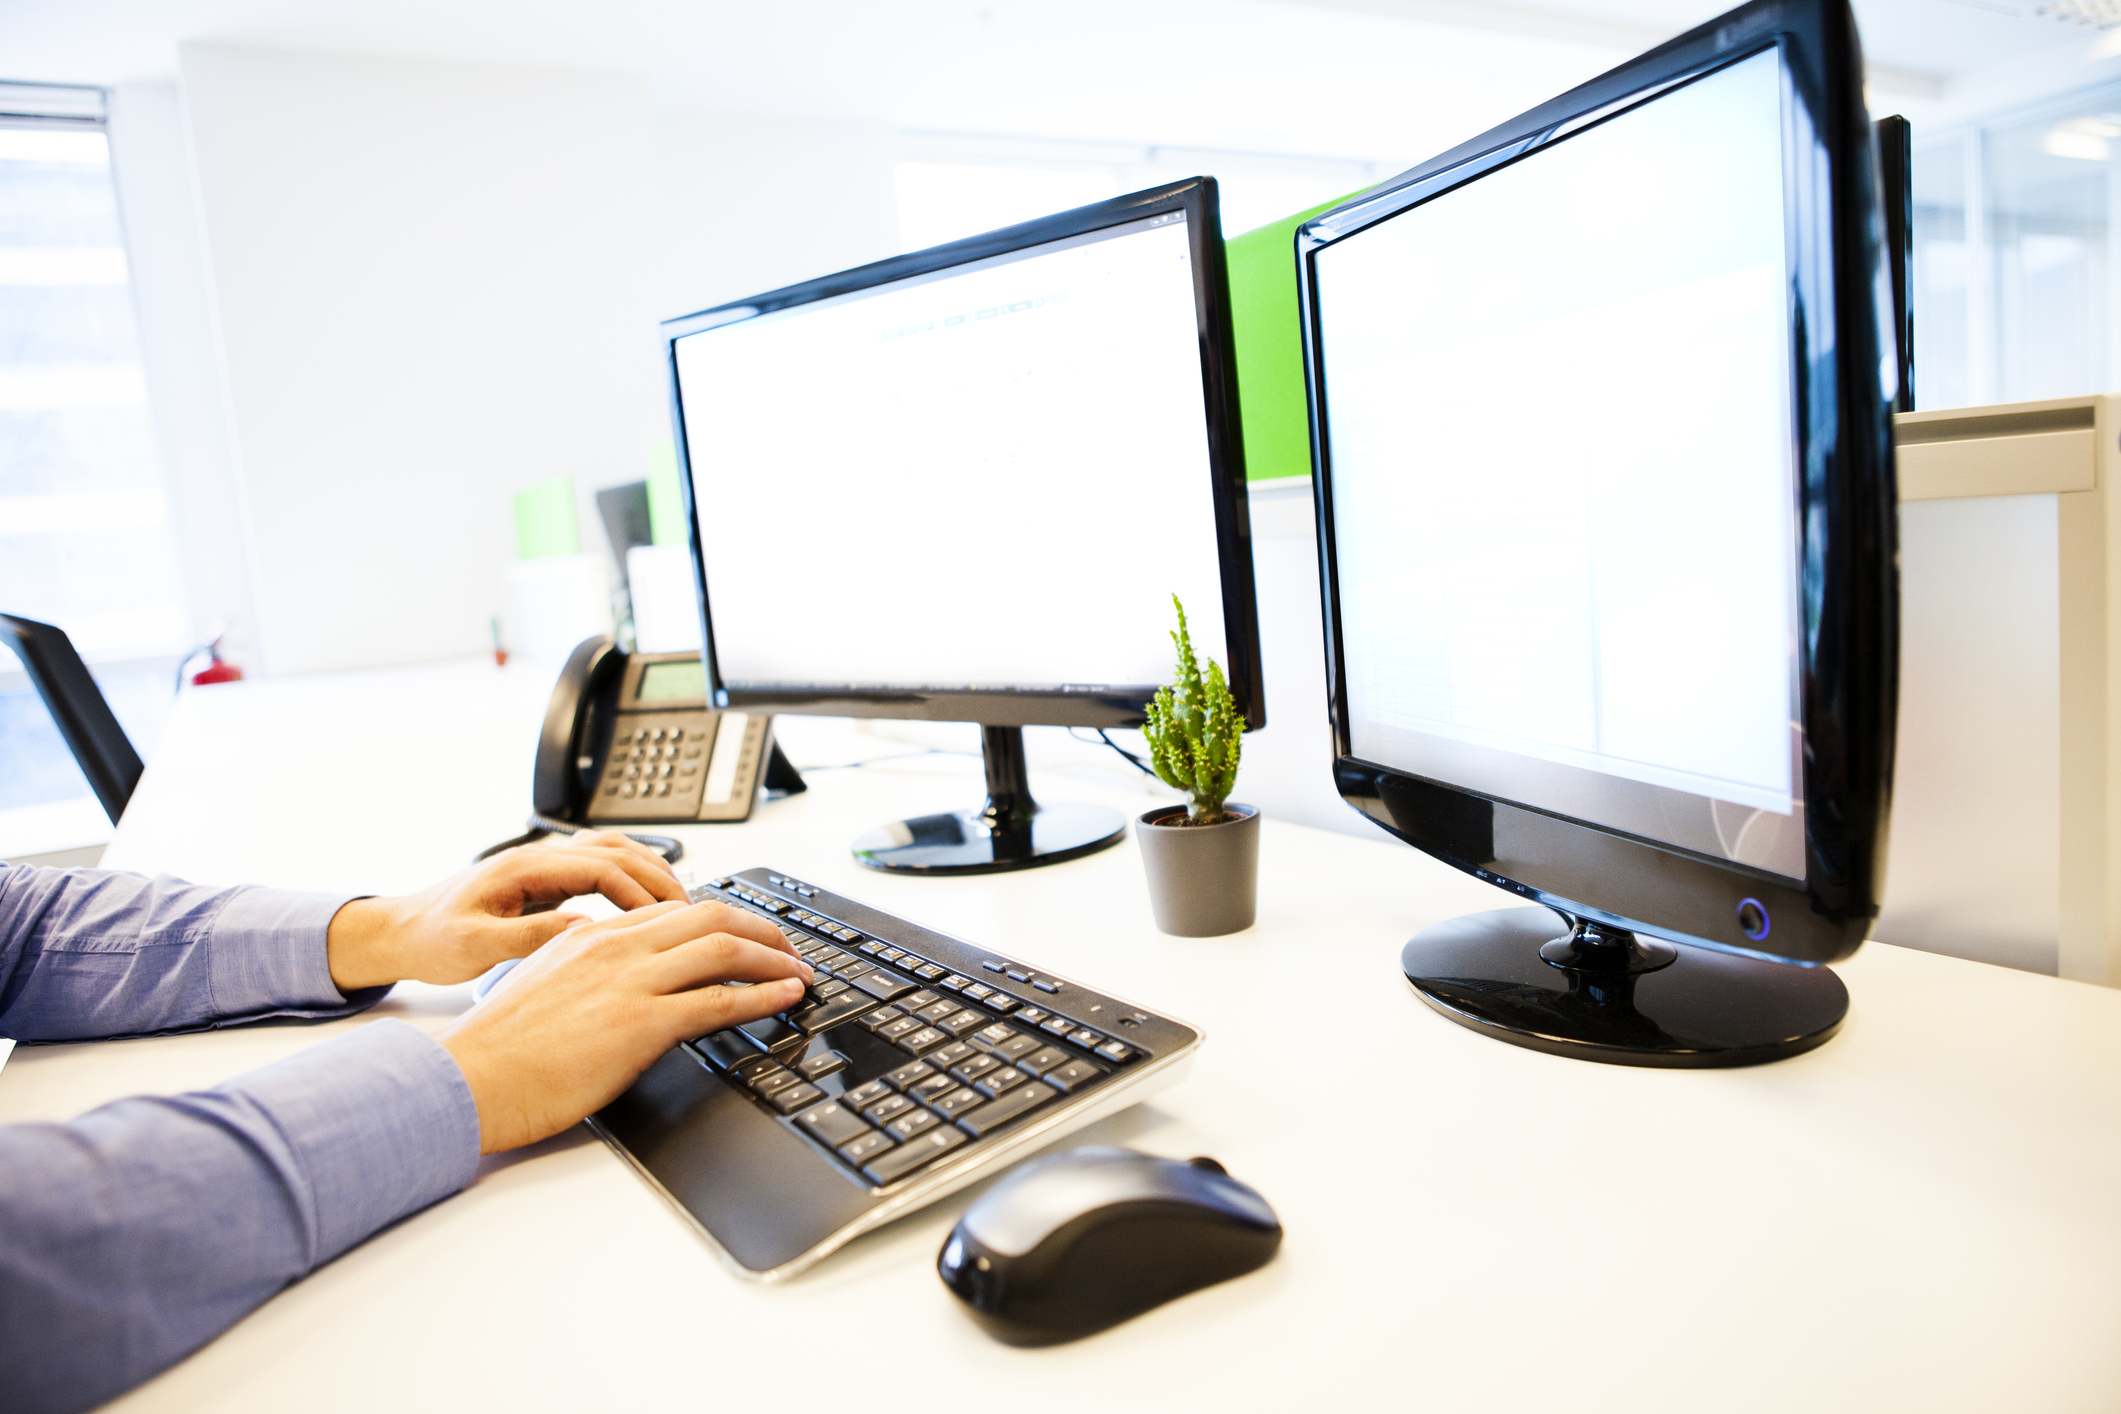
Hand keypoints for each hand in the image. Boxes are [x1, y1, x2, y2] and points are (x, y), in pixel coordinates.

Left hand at [325, 831, 687, 990]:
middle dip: (660, 880)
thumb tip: (580, 927)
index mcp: (523, 867)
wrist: (400, 931)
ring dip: (653, 874)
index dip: (639, 893)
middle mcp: (538, 856)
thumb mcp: (473, 947)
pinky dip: (635, 878)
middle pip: (618, 851)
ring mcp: (544, 863)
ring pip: (616, 851)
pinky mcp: (547, 877)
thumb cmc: (430, 939)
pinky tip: (650, 905)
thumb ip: (526, 936)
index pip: (600, 867)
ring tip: (683, 909)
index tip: (666, 921)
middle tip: (692, 915)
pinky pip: (604, 865)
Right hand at [435, 900, 814, 1152]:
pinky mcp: (641, 1024)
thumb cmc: (499, 1049)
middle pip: (711, 916)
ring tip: (799, 973)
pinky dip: (762, 995)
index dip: (723, 920)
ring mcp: (631, 982)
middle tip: (789, 950)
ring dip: (773, 958)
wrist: (470, 1079)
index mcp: (592, 935)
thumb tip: (618, 984)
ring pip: (723, 947)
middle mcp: (616, 947)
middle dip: (762, 929)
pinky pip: (718, 1000)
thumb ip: (587, 973)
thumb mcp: (546, 986)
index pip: (674, 911)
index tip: (747, 936)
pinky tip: (785, 998)